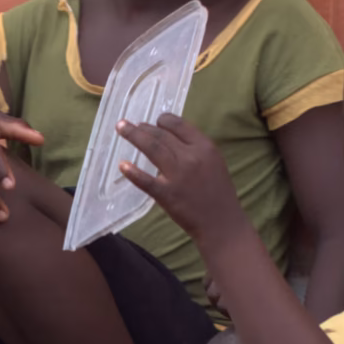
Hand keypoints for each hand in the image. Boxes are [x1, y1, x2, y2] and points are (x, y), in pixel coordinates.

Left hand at [115, 114, 245, 245]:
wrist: (222, 223)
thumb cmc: (219, 194)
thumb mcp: (214, 163)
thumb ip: (196, 150)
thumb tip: (172, 138)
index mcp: (205, 147)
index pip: (180, 125)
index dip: (164, 120)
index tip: (154, 120)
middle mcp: (191, 157)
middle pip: (162, 135)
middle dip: (143, 127)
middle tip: (129, 125)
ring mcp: (177, 175)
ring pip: (152, 148)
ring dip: (134, 136)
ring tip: (121, 128)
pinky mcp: (166, 194)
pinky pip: (145, 180)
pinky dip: (133, 172)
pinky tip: (122, 166)